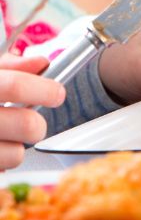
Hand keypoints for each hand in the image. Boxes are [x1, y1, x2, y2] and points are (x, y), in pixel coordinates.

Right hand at [0, 55, 64, 169]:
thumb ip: (4, 68)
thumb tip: (41, 64)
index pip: (13, 86)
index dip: (43, 89)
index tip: (56, 93)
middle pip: (26, 124)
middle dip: (37, 125)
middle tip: (32, 123)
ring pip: (16, 155)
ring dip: (16, 149)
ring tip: (1, 140)